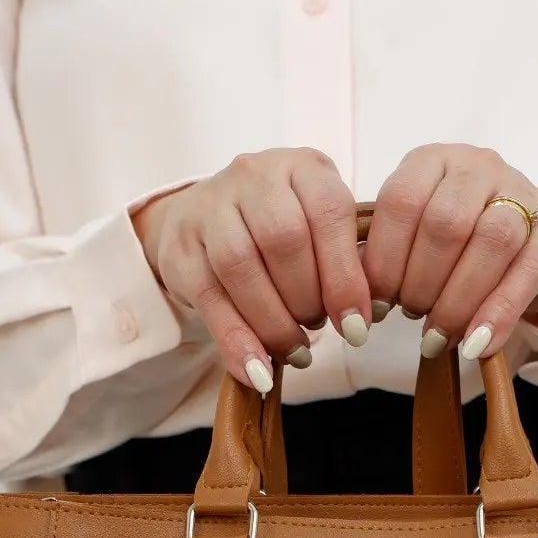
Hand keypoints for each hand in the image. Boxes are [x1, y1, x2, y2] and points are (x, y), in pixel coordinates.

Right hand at [132, 149, 372, 392]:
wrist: (207, 217)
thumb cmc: (281, 231)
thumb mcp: (321, 232)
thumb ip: (343, 265)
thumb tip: (358, 324)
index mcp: (302, 167)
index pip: (328, 213)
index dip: (345, 277)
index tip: (356, 328)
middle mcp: (254, 175)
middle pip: (283, 238)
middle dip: (306, 299)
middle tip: (317, 329)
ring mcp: (210, 206)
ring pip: (240, 266)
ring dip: (273, 322)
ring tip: (294, 350)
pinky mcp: (179, 246)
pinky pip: (208, 298)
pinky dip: (236, 340)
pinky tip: (257, 370)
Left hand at [363, 144, 537, 360]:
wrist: (535, 237)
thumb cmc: (460, 243)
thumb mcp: (418, 235)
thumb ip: (388, 255)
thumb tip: (354, 301)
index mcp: (434, 162)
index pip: (401, 201)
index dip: (384, 260)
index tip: (375, 306)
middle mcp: (479, 168)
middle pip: (446, 223)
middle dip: (421, 282)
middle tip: (412, 317)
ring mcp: (522, 197)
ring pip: (491, 241)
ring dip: (457, 300)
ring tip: (438, 335)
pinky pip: (525, 274)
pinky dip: (497, 315)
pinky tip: (476, 346)